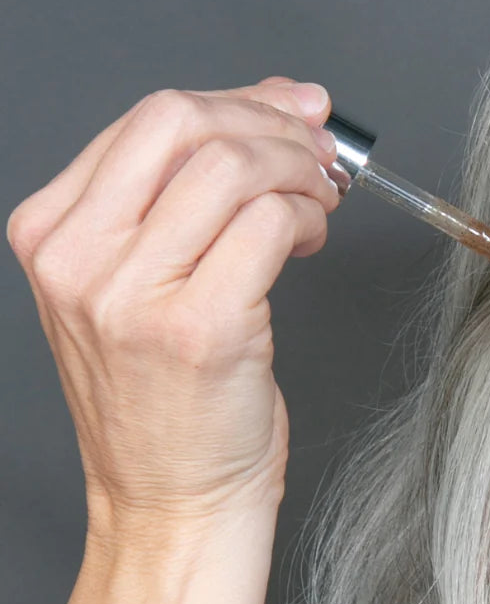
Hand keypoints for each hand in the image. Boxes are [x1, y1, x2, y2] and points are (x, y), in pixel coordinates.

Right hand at [6, 78, 338, 536]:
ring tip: (320, 204)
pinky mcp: (196, 328)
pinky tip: (310, 241)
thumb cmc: (172, 402)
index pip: (149, 121)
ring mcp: (131, 294)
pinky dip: (306, 218)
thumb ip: (187, 197)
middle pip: (183, 123)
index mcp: (55, 234)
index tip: (292, 110)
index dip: (239, 101)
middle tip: (319, 154)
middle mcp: (79, 258)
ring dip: (300, 173)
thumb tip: (267, 107)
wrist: (174, 502)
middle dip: (271, 124)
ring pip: (232, 168)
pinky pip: (267, 225)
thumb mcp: (149, 284)